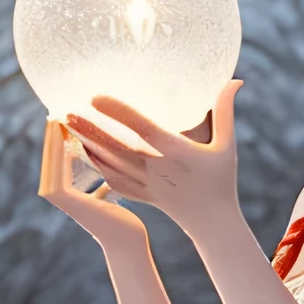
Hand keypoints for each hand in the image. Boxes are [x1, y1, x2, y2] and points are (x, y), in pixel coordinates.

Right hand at [37, 120, 146, 255]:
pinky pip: (57, 164)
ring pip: (50, 158)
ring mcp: (56, 196)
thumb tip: (104, 167)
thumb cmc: (124, 221)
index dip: (59, 138)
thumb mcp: (108, 193)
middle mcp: (56, 194)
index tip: (66, 119)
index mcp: (65, 192)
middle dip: (53, 133)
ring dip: (52, 136)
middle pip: (50, 156)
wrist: (126, 242)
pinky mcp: (61, 196)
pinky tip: (65, 131)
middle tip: (57, 110)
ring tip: (57, 116)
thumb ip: (100, 180)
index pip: (57, 159)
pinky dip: (59, 147)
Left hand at [65, 80, 242, 245]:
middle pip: (117, 147)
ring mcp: (147, 185)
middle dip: (91, 129)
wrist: (214, 223)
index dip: (118, 112)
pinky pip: (114, 180)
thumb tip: (236, 79)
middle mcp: (158, 169)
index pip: (142, 129)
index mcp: (176, 153)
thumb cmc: (222, 181)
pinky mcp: (142, 195)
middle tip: (67, 111)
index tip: (96, 97)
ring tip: (68, 126)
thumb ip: (225, 111)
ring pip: (111, 163)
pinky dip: (97, 166)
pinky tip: (84, 152)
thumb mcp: (227, 145)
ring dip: (88, 144)